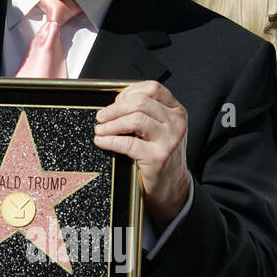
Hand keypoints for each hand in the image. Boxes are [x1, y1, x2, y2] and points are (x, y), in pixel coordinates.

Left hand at [93, 81, 189, 228]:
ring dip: (111, 124)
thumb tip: (117, 104)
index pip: (153, 88)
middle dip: (115, 108)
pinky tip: (102, 142)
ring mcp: (169, 139)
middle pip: (140, 102)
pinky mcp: (158, 157)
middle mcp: (176, 122)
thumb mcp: (162, 129)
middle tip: (101, 117)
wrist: (173, 187)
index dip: (130, 91)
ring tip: (100, 130)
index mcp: (177, 111)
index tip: (115, 101)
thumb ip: (148, 114)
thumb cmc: (162, 155)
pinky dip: (110, 141)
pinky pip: (128, 143)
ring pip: (135, 119)